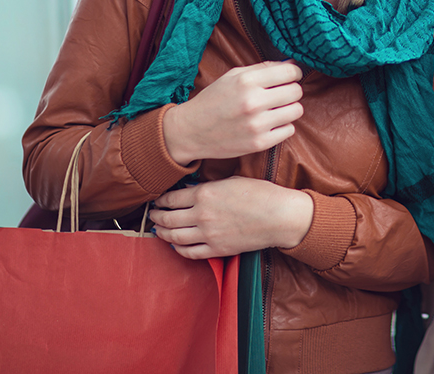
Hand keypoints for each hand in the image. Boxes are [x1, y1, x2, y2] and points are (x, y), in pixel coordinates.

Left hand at [148, 176, 312, 258]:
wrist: (279, 216)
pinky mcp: (217, 249)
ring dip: (162, 234)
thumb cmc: (260, 194)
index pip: (172, 199)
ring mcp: (208, 234)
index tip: (158, 201)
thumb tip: (192, 191)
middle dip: (157, 217)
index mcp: (205, 194)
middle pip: (168, 219)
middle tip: (153, 216)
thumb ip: (209, 186)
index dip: (161, 200)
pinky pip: (189, 252)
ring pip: (174, 237)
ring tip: (159, 230)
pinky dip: (178, 249)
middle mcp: (202, 215)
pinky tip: (176, 245)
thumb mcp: (232, 181)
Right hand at [162, 60, 303, 164]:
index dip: (294, 72)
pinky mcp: (259, 143)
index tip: (290, 76)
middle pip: (296, 91)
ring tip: (276, 109)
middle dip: (292, 90)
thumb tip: (292, 63)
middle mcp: (253, 102)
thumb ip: (263, 68)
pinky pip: (289, 130)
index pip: (290, 71)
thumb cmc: (214, 99)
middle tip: (281, 94)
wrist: (190, 131)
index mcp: (246, 81)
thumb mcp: (233, 75)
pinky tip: (270, 123)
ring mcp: (257, 124)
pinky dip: (283, 126)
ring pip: (297, 111)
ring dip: (289, 109)